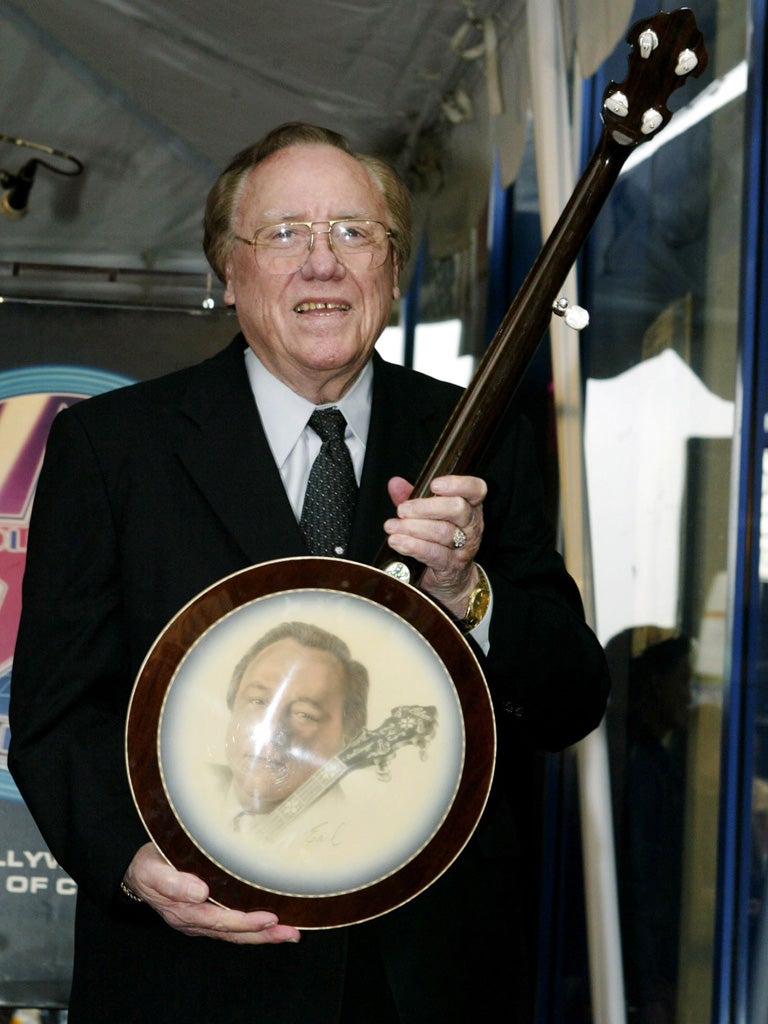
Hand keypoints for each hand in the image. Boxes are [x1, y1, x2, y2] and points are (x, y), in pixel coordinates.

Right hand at [123, 842, 300, 943]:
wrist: (135, 872)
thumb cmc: (147, 865)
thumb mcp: (152, 869)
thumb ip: (172, 881)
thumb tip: (199, 892)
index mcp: (184, 911)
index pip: (220, 920)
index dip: (245, 921)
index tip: (269, 918)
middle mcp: (195, 920)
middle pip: (233, 932)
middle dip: (263, 935)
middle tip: (291, 933)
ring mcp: (200, 921)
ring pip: (235, 933)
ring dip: (263, 935)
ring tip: (290, 934)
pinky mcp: (205, 914)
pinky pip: (231, 926)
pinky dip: (252, 928)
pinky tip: (270, 926)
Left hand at [384, 474, 485, 617]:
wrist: (452, 581)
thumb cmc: (441, 543)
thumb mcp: (429, 516)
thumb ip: (415, 498)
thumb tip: (396, 483)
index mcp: (470, 508)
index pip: (475, 489)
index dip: (458, 484)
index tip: (434, 484)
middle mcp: (471, 526)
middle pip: (458, 509)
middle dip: (426, 507)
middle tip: (402, 510)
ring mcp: (464, 547)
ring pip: (443, 532)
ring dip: (413, 528)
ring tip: (392, 527)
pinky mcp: (452, 566)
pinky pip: (434, 554)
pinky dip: (413, 546)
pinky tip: (398, 542)